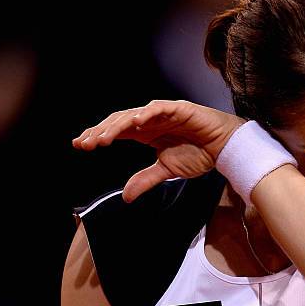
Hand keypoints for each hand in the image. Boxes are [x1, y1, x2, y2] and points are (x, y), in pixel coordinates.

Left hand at [72, 100, 246, 201]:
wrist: (224, 148)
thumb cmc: (199, 154)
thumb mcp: (167, 170)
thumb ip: (146, 179)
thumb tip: (126, 197)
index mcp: (146, 132)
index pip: (116, 131)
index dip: (98, 136)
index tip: (80, 145)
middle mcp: (151, 120)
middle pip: (119, 122)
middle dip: (100, 132)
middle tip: (84, 143)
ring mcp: (163, 112)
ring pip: (133, 114)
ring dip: (117, 125)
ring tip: (103, 138)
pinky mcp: (179, 108)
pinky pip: (159, 108)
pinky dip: (146, 114)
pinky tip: (133, 123)